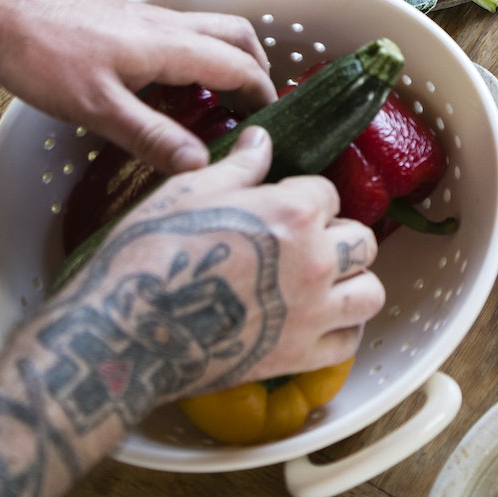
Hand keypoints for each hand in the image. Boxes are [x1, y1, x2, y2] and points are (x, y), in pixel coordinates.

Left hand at [0, 0, 276, 173]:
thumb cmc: (43, 54)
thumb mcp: (97, 108)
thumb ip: (151, 136)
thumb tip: (202, 167)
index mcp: (171, 45)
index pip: (239, 67)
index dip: (262, 97)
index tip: (272, 129)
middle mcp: (168, 25)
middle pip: (236, 36)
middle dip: (256, 69)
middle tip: (254, 112)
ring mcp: (146, 20)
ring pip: (209, 31)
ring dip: (227, 61)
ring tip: (218, 104)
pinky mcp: (124, 22)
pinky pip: (179, 36)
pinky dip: (194, 60)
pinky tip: (168, 91)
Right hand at [54, 127, 383, 405]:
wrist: (127, 331)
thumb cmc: (151, 253)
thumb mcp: (189, 192)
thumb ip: (239, 166)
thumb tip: (263, 139)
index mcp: (294, 211)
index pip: (328, 193)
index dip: (305, 198)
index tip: (281, 209)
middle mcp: (316, 260)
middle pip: (361, 240)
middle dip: (338, 237)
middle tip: (306, 245)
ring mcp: (313, 312)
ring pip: (370, 290)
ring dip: (353, 283)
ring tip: (326, 283)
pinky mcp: (300, 357)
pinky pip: (349, 341)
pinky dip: (342, 330)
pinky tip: (320, 321)